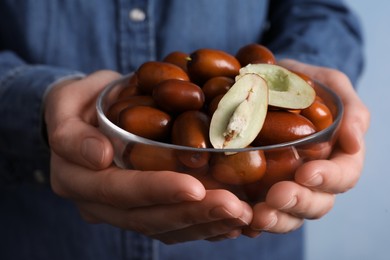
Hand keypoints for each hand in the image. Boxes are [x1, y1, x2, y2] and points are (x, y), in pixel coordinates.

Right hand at [44, 70, 251, 243]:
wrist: (83, 117)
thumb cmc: (78, 104)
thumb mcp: (65, 104)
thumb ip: (72, 133)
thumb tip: (99, 156)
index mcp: (75, 178)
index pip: (118, 190)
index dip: (157, 190)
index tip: (195, 187)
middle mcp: (97, 204)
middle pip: (147, 218)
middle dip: (193, 214)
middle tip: (235, 208)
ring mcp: (120, 211)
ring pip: (164, 228)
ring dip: (205, 225)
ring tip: (242, 216)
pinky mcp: (141, 209)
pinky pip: (172, 226)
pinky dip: (203, 226)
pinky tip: (231, 223)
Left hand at [245, 60, 369, 234]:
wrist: (268, 84)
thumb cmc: (304, 83)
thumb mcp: (331, 85)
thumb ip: (350, 109)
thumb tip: (355, 142)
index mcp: (337, 156)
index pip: (343, 175)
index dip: (328, 178)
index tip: (307, 173)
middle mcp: (314, 177)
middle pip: (317, 203)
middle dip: (299, 202)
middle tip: (277, 195)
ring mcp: (286, 185)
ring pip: (289, 214)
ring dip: (276, 218)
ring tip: (257, 215)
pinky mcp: (259, 188)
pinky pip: (258, 210)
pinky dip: (250, 218)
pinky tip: (239, 217)